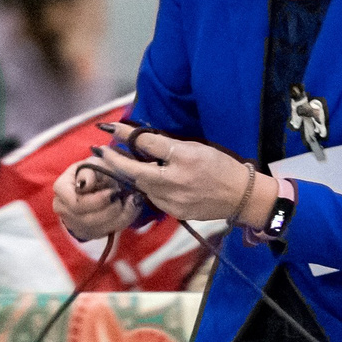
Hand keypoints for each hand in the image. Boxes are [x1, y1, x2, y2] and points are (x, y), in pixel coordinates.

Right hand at [52, 159, 143, 241]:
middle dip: (110, 210)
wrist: (100, 182)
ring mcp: (74, 223)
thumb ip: (90, 172)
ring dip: (119, 216)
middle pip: (88, 219)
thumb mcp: (94, 163)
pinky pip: (107, 232)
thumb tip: (86, 183)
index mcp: (61, 188)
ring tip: (129, 202)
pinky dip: (122, 221)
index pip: (75, 204)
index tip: (112, 192)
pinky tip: (129, 209)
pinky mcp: (87, 232)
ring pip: (99, 228)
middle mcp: (63, 208)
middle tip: (123, 198)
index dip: (96, 201)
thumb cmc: (96, 170)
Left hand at [90, 121, 252, 221]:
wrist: (240, 196)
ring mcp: (174, 201)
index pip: (148, 143)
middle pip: (136, 171)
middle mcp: (176, 181)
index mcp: (183, 159)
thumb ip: (167, 146)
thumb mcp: (196, 148)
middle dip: (116, 162)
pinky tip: (152, 182)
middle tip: (101, 152)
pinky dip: (149, 188)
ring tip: (124, 164)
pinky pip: (154, 198)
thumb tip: (140, 140)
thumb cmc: (221, 167)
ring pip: (143, 187)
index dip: (126, 135)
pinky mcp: (176, 213)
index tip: (108, 128)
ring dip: (133, 175)